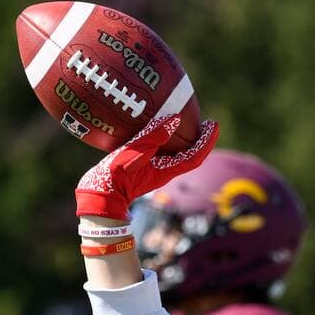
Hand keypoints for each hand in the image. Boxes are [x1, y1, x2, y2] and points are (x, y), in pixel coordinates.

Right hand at [75, 114, 218, 220]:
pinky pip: (163, 152)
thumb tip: (175, 119)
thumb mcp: (135, 152)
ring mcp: (155, 169)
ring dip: (188, 140)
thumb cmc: (117, 175)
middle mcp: (165, 170)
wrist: (100, 195)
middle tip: (208, 122)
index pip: (196, 155)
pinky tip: (160, 129)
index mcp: (168, 170)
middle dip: (202, 139)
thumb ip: (154, 136)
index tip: (213, 123)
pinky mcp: (144, 167)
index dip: (207, 140)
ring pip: (179, 154)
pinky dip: (168, 140)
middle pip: (192, 155)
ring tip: (190, 123)